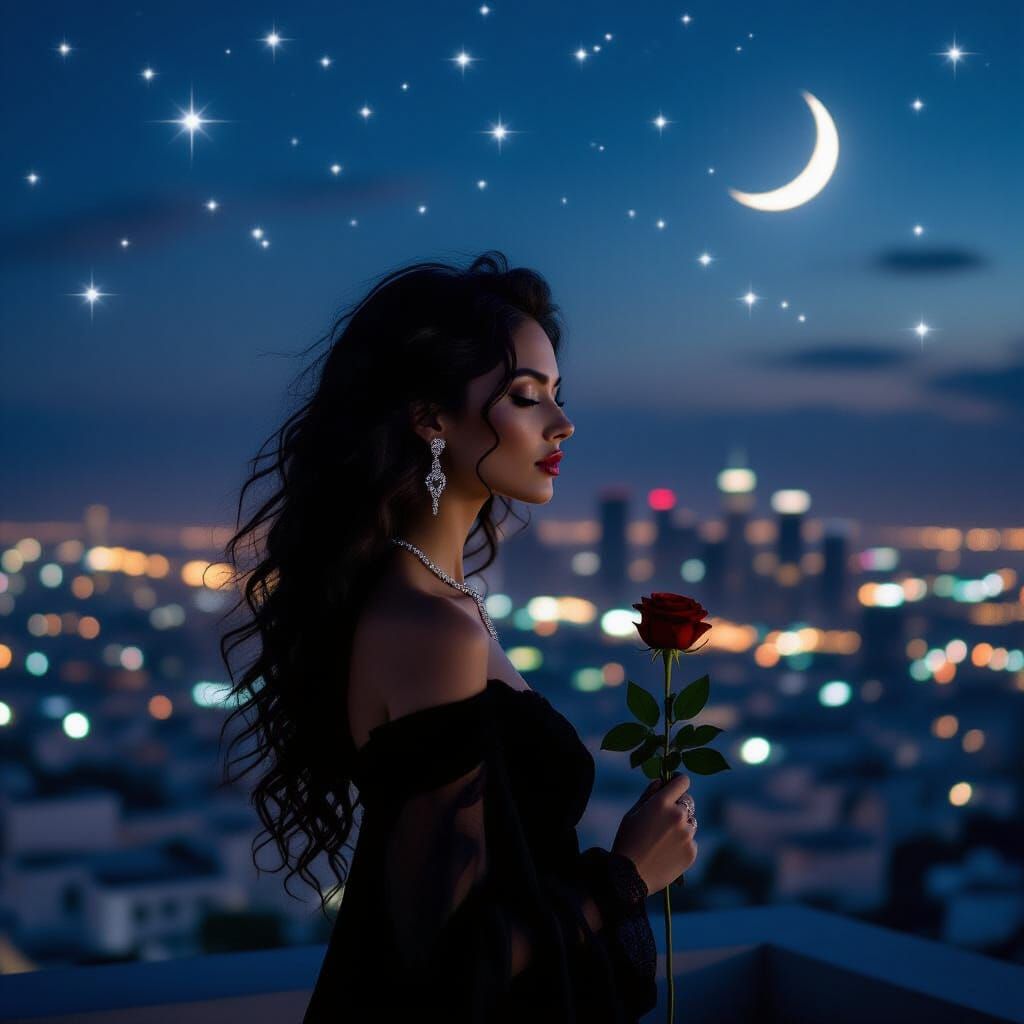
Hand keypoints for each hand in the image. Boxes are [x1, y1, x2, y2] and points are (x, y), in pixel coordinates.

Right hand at [611, 772, 698, 894]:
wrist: (630, 877)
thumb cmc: (627, 841)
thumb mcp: (632, 813)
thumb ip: (649, 794)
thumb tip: (661, 782)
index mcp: (661, 803)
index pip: (682, 782)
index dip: (678, 782)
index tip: (674, 786)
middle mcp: (678, 816)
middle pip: (688, 802)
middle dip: (679, 806)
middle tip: (664, 819)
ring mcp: (687, 835)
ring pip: (690, 823)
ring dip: (681, 826)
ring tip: (663, 840)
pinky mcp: (692, 851)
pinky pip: (691, 841)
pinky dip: (682, 844)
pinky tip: (667, 853)